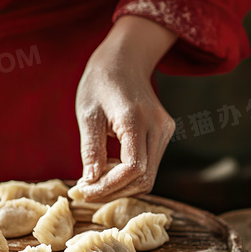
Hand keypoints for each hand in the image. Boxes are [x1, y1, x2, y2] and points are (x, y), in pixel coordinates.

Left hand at [70, 15, 176, 201]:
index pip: (133, 168)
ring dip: (121, 186)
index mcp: (136, 119)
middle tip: (86, 191)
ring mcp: (165, 131)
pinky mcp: (164, 134)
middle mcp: (158, 127)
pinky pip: (149, 166)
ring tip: (95, 180)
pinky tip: (108, 168)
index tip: (85, 191)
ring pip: (149, 176)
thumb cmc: (101, 82)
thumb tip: (90, 183)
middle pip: (144, 179)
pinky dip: (129, 175)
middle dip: (114, 191)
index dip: (109, 187)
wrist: (124, 60)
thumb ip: (91, 150)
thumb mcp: (87, 115)